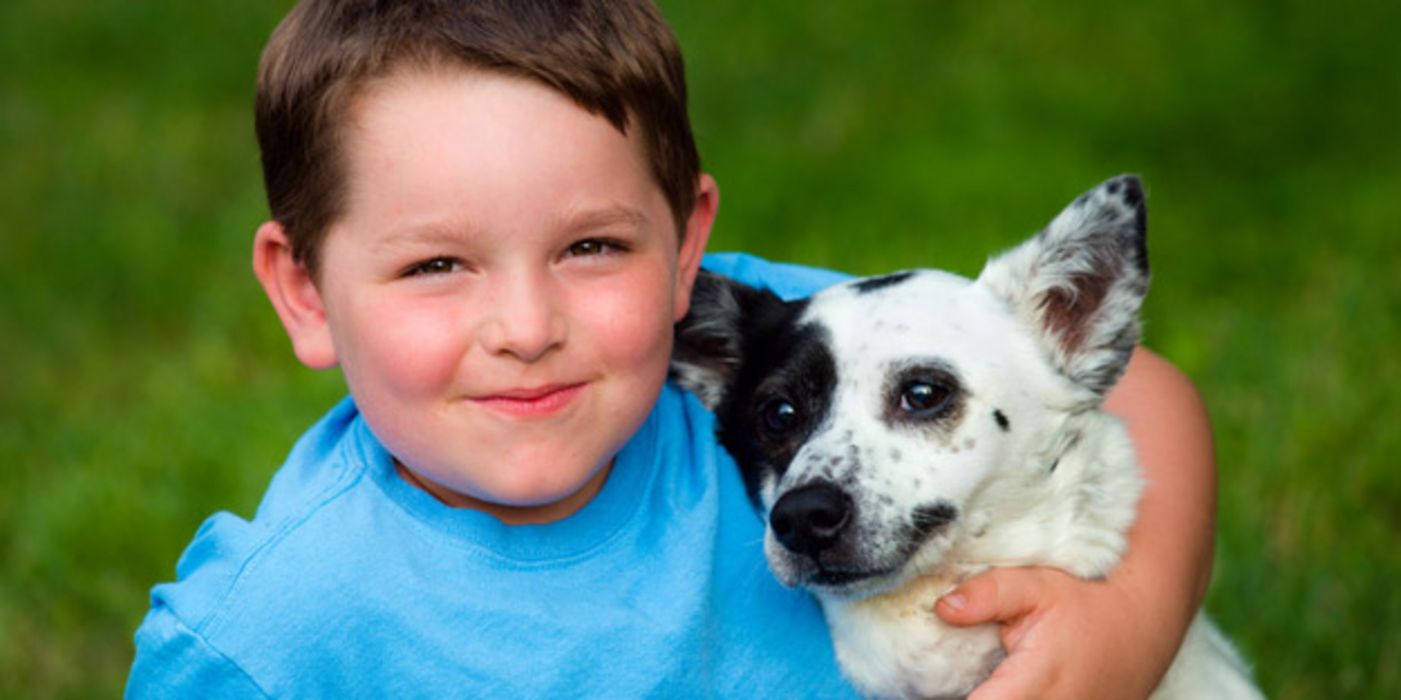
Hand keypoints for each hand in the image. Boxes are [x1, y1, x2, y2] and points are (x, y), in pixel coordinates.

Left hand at [935, 566, 1176, 699]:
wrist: (1144, 622)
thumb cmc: (1087, 602)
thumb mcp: (1036, 585)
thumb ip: (988, 595)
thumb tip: (943, 608)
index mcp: (1035, 686)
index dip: (946, 699)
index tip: (921, 688)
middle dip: (961, 697)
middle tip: (941, 681)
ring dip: (988, 699)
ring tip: (972, 683)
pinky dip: (1008, 699)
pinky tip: (997, 686)